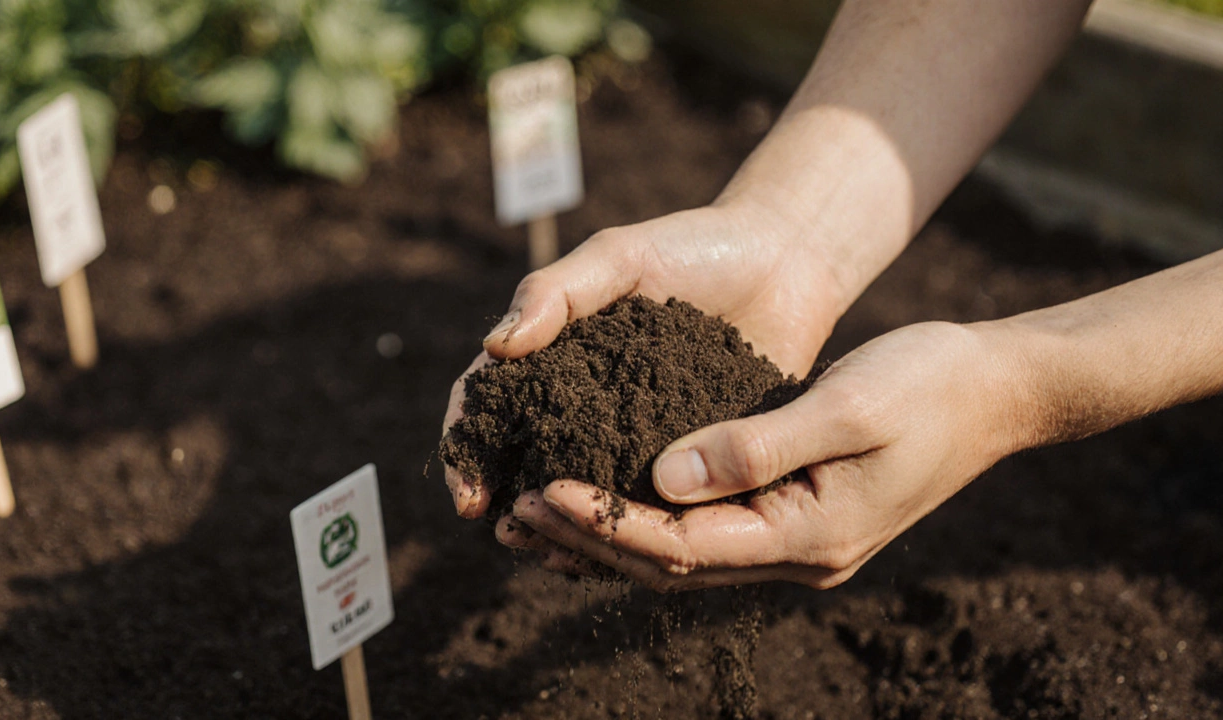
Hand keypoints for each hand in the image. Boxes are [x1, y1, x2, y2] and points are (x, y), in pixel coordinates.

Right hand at [443, 199, 850, 517]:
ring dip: (560, 527)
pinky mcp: (689, 456)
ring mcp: (633, 434)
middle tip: (506, 534)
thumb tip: (496, 345)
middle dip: (507, 501)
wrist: (786, 262)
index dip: (467, 445)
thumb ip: (557, 291)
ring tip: (554, 556)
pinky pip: (649, 502)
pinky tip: (621, 556)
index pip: (487, 401)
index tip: (468, 488)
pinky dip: (628, 530)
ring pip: (582, 492)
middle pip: (524, 459)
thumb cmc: (696, 246)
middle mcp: (583, 401)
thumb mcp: (621, 256)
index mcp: (552, 353)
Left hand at [501, 321, 1028, 590]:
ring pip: (682, 551)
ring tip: (532, 514)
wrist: (996, 390)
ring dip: (607, 534)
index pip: (683, 546)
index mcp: (809, 535)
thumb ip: (757, 446)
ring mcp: (796, 539)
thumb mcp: (848, 408)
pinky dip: (647, 515)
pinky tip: (602, 495)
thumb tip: (662, 476)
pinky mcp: (793, 513)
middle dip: (589, 538)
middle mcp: (796, 553)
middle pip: (670, 562)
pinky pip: (704, 529)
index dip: (607, 522)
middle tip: (512, 512)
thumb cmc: (930, 387)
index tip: (542, 491)